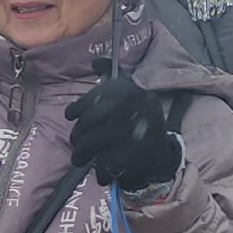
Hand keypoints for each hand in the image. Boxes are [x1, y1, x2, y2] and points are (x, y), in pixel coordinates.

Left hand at [66, 61, 179, 191]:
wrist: (163, 151)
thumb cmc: (135, 119)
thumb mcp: (127, 93)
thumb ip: (110, 76)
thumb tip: (95, 61)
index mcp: (134, 92)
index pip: (99, 95)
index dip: (79, 106)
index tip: (70, 115)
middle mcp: (140, 108)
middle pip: (94, 119)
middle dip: (79, 133)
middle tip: (76, 141)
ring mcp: (140, 132)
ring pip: (96, 141)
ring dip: (82, 153)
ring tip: (79, 158)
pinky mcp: (140, 156)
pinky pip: (108, 163)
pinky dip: (101, 170)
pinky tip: (100, 171)